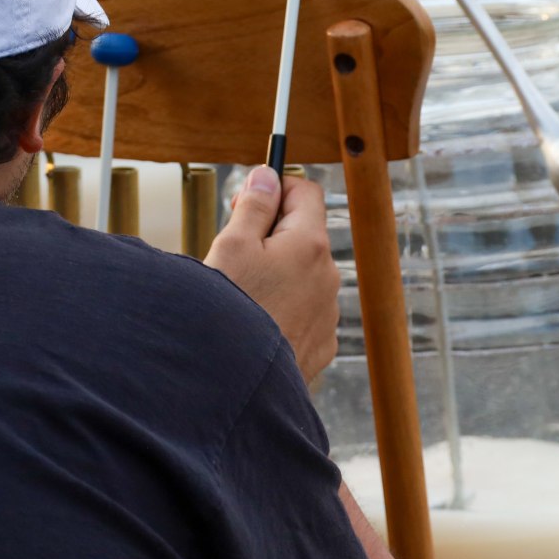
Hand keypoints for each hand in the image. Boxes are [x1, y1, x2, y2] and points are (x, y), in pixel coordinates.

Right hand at [205, 166, 339, 382]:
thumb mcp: (231, 246)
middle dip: (270, 236)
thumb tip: (267, 176)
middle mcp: (329, 276)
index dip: (275, 189)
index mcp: (310, 244)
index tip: (245, 203)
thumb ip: (253, 206)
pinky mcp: (321, 345)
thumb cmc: (228, 310)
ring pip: (301, 276)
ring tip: (240, 297)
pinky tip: (254, 324)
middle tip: (231, 253)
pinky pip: (302, 312)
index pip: (306, 192)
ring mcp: (328, 313)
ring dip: (275, 275)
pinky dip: (282, 309)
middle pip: (302, 235)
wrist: (234, 382)